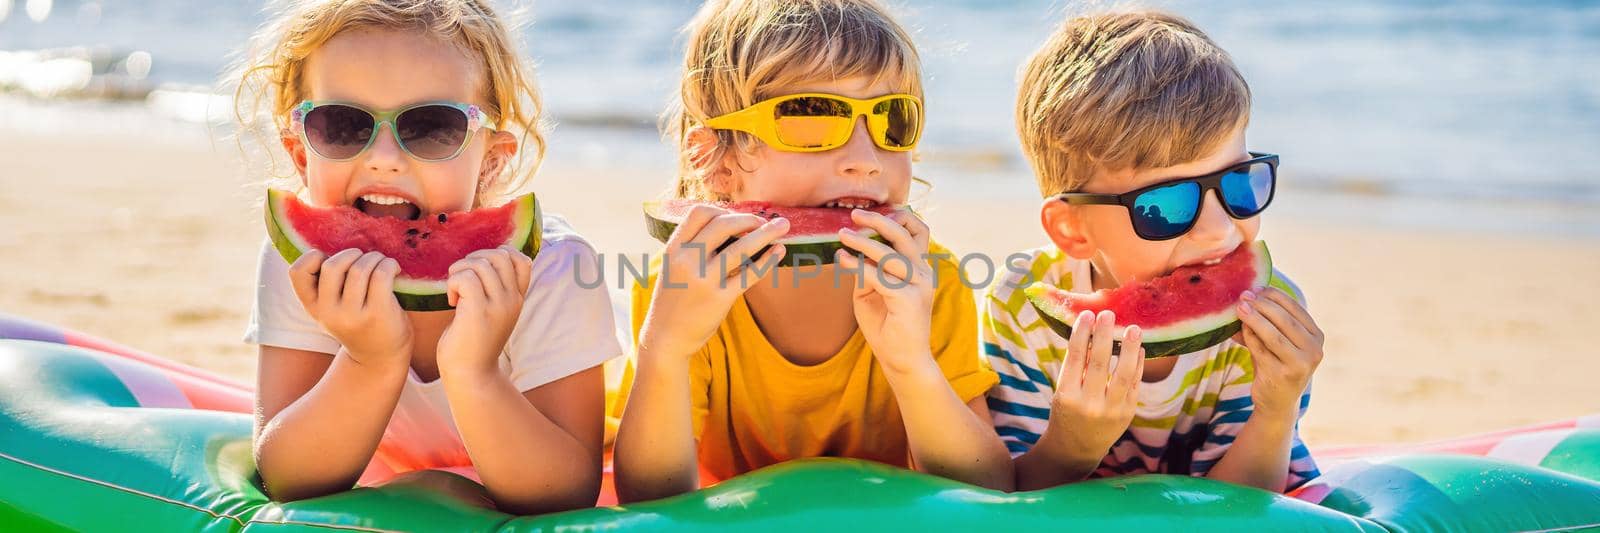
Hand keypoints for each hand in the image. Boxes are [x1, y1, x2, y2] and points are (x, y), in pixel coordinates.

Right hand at [288, 249, 411, 365]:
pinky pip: (381, 275)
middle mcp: (328, 312)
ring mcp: (352, 315)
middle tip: (365, 259)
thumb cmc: (358, 322)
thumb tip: (336, 236)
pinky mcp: (377, 314)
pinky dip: (389, 264)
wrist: (379, 358)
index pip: (296, 272)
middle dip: (352, 254)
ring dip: (374, 258)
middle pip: (332, 265)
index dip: (313, 256)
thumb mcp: (332, 308)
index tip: (332, 260)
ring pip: (359, 268)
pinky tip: (394, 269)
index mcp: (313, 307)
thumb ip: (327, 284)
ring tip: (382, 263)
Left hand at [437, 246, 532, 377]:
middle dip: (474, 259)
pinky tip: (452, 301)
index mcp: (517, 299)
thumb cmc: (474, 343)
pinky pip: (465, 278)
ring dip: (459, 272)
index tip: (480, 271)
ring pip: (479, 264)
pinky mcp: (479, 311)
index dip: (498, 255)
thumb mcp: (493, 313)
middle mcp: (512, 299)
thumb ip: (494, 290)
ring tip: (455, 293)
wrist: (471, 374)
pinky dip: (452, 284)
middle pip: (500, 255)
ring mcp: (498, 305)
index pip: (522, 260)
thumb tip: (480, 261)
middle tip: (462, 280)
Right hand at [636, 205, 788, 360]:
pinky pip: (750, 274)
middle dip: (749, 218)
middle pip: (723, 224)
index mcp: (674, 249)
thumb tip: (730, 225)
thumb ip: (694, 247)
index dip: (723, 210)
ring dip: (766, 233)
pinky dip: (768, 260)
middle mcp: (687, 260)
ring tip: (784, 226)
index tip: (738, 217)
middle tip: (765, 221)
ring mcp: (704, 280)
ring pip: (741, 247)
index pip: (699, 213)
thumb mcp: (673, 267)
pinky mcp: (720, 299)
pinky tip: (779, 251)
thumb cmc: (674, 300)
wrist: (665, 337)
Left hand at [834, 209, 934, 374]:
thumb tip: (852, 249)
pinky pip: (878, 275)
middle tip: (854, 215)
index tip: (873, 213)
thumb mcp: (874, 291)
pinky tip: (841, 259)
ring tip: (842, 235)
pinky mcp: (908, 300)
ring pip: (890, 253)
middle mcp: (923, 272)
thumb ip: (869, 270)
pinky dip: (857, 264)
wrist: (903, 360)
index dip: (899, 217)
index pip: (918, 231)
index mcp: (919, 267)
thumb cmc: (888, 325)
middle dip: (879, 220)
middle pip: (906, 234)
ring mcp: (919, 285)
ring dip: (863, 241)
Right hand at [1043, 310, 1143, 460]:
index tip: (1086, 315)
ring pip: (1123, 374)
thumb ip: (1076, 366)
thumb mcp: (1063, 391)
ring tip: (1133, 328)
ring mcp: (1111, 410)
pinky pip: (1134, 384)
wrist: (1077, 447)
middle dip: (1104, 336)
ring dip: (1129, 349)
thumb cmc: (1067, 412)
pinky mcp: (1128, 413)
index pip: (1074, 359)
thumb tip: (1091, 331)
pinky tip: (1139, 348)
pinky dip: (1137, 364)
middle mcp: (1089, 404)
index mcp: (1067, 396)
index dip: (1081, 335)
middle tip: (1107, 314)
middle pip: (1098, 364)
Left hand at [1234, 287, 1324, 416]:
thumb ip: (1268, 321)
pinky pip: (1260, 350)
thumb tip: (1246, 298)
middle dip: (1262, 305)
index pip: (1296, 309)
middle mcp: (1314, 351)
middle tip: (1244, 296)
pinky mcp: (1282, 376)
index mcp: (1317, 337)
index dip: (1275, 296)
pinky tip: (1239, 330)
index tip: (1256, 288)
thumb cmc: (1275, 364)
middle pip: (1285, 320)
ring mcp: (1300, 365)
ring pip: (1273, 335)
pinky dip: (1249, 337)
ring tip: (1239, 307)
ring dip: (1254, 318)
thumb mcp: (1277, 341)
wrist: (1276, 402)